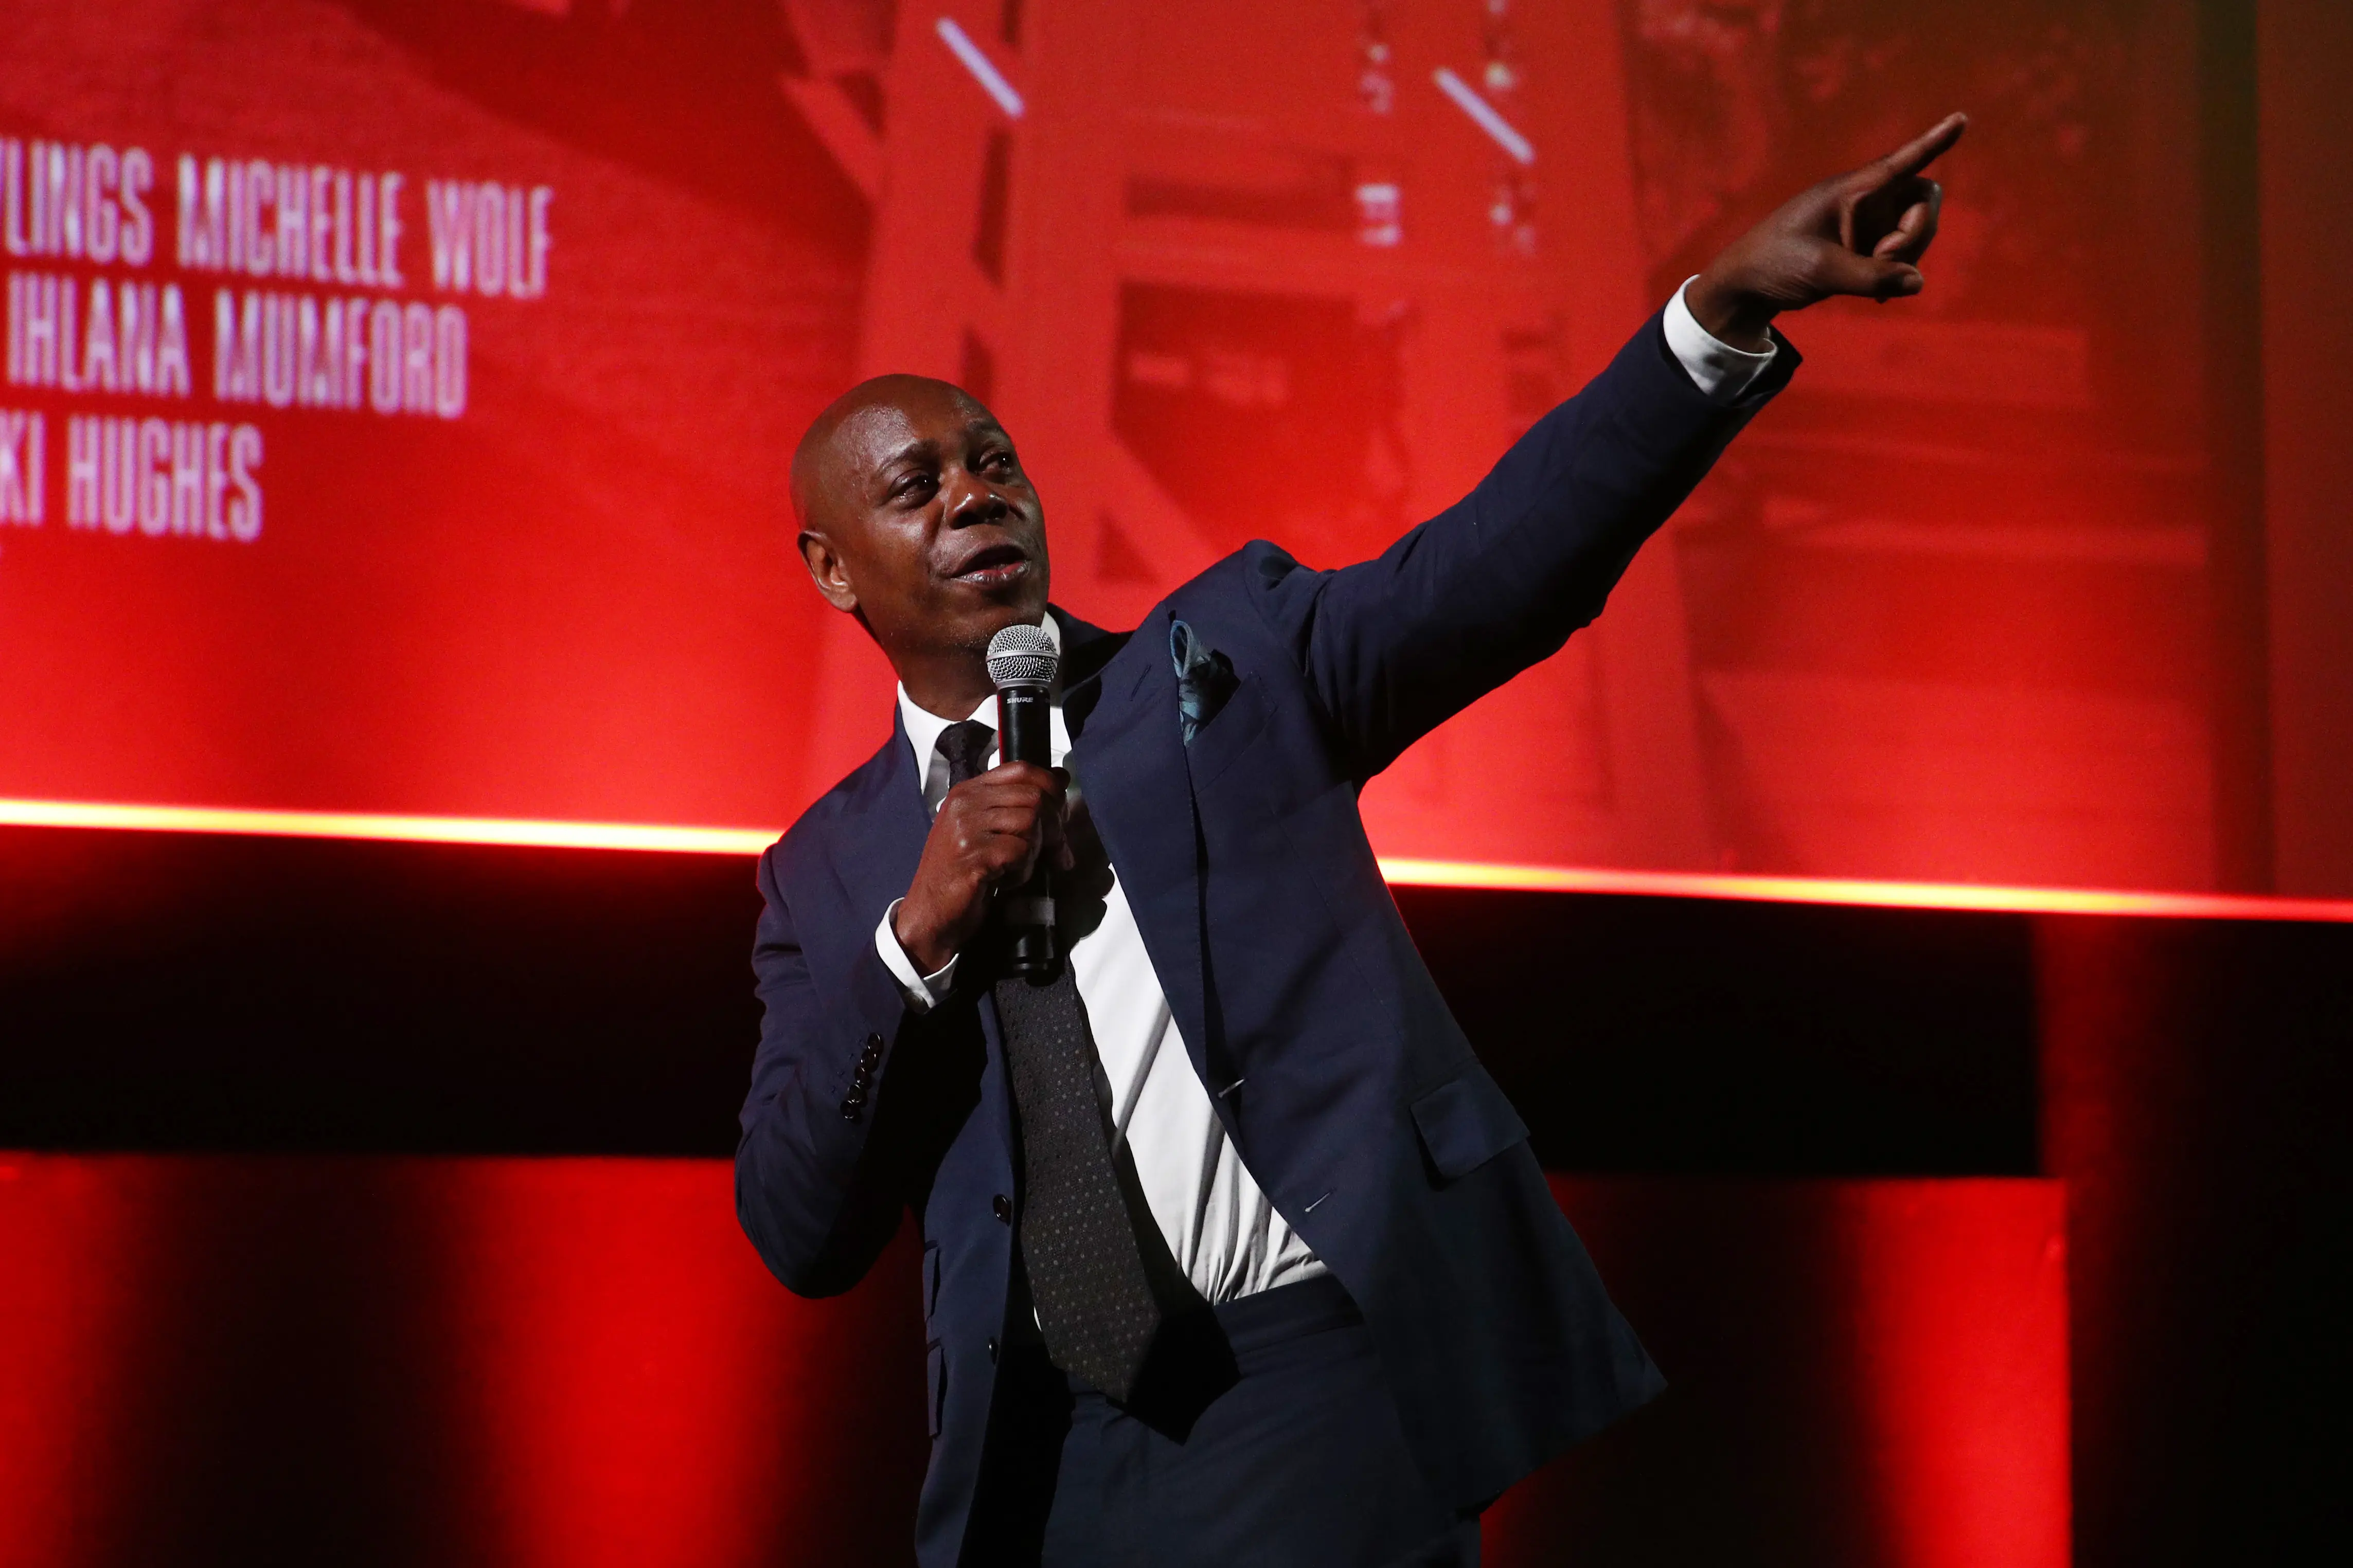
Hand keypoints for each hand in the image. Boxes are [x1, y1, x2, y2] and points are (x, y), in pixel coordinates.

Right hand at [892, 762, 1072, 974]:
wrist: (930, 913)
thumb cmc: (959, 873)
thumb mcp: (985, 829)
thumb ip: (1018, 803)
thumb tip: (1061, 778)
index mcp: (968, 791)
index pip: (1022, 769)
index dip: (1051, 788)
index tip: (1059, 814)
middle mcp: (965, 803)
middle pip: (1034, 797)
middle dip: (1054, 827)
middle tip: (1054, 852)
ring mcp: (966, 828)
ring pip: (1030, 822)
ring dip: (1035, 851)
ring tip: (1016, 867)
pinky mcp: (973, 855)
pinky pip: (1020, 852)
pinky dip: (1022, 871)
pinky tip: (1005, 881)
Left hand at [1688, 112, 1967, 350]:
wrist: (1748, 286)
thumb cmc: (1775, 263)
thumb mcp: (1821, 270)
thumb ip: (1870, 277)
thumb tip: (1917, 282)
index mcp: (1851, 191)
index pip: (1900, 161)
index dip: (1933, 141)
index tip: (1961, 119)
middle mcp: (1866, 202)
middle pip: (1923, 201)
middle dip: (1917, 231)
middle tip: (1885, 257)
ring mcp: (1868, 226)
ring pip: (1917, 230)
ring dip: (1907, 256)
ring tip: (1872, 282)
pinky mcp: (1865, 249)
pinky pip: (1902, 256)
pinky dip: (1898, 272)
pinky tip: (1880, 296)